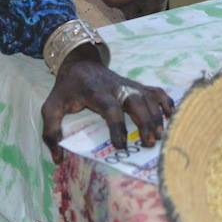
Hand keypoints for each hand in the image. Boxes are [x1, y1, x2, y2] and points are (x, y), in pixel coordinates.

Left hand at [41, 49, 173, 150]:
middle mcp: (116, 87)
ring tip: (160, 136)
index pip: (111, 109)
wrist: (80, 63)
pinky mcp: (136, 85)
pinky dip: (166, 101)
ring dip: (156, 116)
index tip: (120, 146)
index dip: (117, 127)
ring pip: (148, 97)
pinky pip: (155, 90)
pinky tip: (171, 115)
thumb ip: (50, 132)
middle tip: (148, 143)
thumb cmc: (67, 89)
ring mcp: (129, 85)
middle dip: (145, 122)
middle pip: (136, 101)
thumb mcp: (51, 107)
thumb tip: (58, 158)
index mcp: (96, 93)